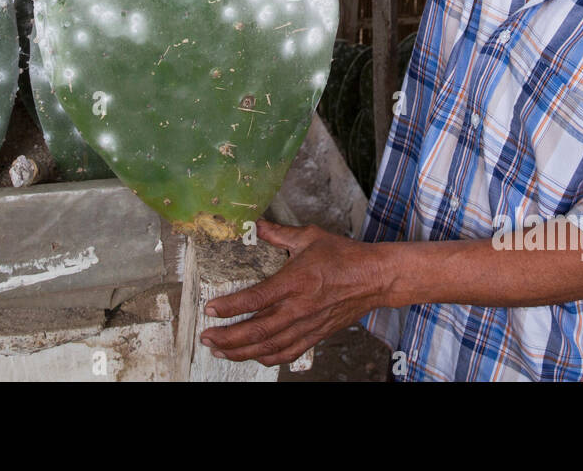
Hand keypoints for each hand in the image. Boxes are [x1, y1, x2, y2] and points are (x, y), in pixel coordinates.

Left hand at [199, 219, 387, 366]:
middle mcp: (299, 307)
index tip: (210, 309)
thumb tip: (257, 225)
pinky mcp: (316, 334)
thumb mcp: (309, 237)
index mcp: (295, 281)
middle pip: (257, 330)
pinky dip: (269, 357)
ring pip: (269, 346)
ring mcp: (308, 324)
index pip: (255, 299)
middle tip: (206, 337)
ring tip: (220, 350)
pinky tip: (254, 356)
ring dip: (241, 352)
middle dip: (227, 337)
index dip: (229, 306)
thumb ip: (279, 233)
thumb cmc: (344, 256)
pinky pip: (289, 352)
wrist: (375, 278)